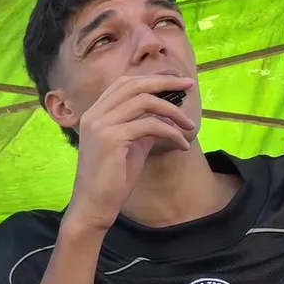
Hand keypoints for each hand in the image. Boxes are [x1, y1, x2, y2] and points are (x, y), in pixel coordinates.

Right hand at [64, 75, 194, 232]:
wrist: (94, 205)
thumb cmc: (112, 179)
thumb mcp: (130, 146)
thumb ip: (143, 127)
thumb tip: (166, 116)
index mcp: (95, 113)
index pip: (124, 83)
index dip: (151, 78)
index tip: (176, 81)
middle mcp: (95, 114)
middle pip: (135, 84)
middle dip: (165, 82)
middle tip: (188, 85)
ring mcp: (101, 125)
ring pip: (145, 101)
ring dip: (173, 111)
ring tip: (189, 126)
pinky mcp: (111, 139)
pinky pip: (150, 125)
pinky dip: (171, 132)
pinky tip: (182, 144)